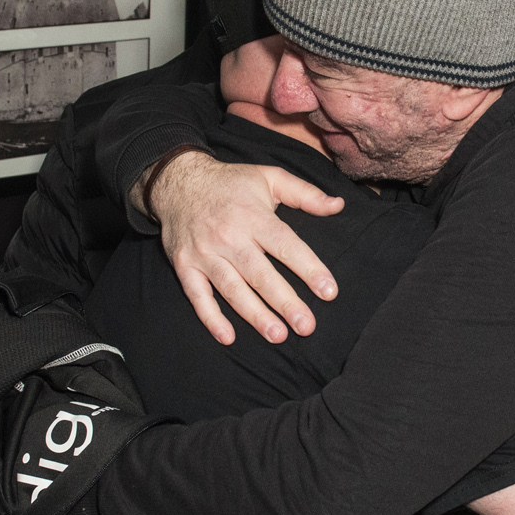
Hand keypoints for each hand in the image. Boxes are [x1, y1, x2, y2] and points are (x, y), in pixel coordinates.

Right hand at [143, 150, 344, 344]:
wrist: (177, 181)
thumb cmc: (230, 182)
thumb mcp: (269, 176)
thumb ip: (304, 193)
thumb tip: (338, 205)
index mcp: (253, 216)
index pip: (285, 245)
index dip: (308, 268)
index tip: (329, 291)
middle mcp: (229, 236)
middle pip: (260, 274)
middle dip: (285, 302)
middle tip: (306, 326)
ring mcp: (204, 253)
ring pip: (232, 289)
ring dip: (254, 314)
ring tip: (277, 335)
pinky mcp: (185, 265)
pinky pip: (197, 296)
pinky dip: (210, 317)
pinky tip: (228, 337)